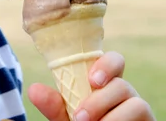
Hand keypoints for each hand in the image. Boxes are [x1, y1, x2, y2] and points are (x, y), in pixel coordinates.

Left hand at [28, 51, 154, 120]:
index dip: (107, 64)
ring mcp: (137, 110)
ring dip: (110, 115)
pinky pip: (143, 116)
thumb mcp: (67, 119)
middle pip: (122, 83)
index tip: (92, 79)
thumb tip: (33, 89)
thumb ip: (55, 107)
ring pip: (135, 101)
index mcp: (105, 84)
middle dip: (100, 99)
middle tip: (80, 117)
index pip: (114, 61)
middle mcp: (125, 94)